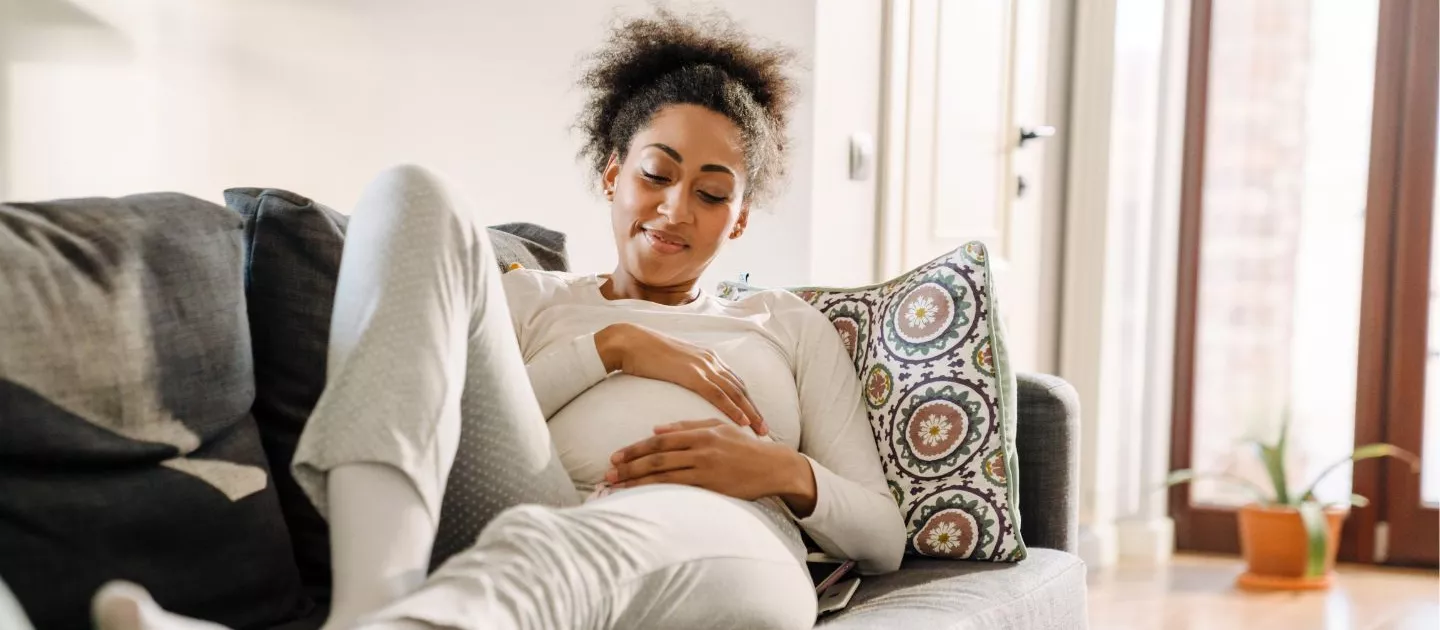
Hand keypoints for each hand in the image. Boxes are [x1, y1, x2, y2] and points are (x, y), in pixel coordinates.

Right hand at [595, 323, 767, 435]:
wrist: (630, 341)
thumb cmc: (645, 354)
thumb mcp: (674, 363)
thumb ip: (687, 373)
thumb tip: (691, 386)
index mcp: (707, 357)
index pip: (734, 382)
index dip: (747, 400)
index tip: (756, 417)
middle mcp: (711, 360)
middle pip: (740, 388)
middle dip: (754, 409)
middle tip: (766, 429)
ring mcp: (703, 366)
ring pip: (735, 392)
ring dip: (750, 412)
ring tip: (760, 430)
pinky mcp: (692, 374)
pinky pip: (718, 394)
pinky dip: (732, 408)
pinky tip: (742, 421)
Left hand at [605, 419, 816, 515]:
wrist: (772, 466)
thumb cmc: (743, 447)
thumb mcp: (717, 428)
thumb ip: (687, 426)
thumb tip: (656, 427)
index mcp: (701, 433)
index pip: (660, 439)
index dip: (636, 448)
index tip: (616, 456)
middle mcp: (701, 449)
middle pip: (657, 456)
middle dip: (630, 466)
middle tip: (608, 473)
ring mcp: (707, 469)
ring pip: (665, 474)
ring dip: (638, 481)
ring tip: (618, 487)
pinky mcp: (713, 487)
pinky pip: (680, 490)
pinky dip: (659, 492)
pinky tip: (644, 497)